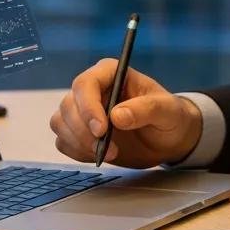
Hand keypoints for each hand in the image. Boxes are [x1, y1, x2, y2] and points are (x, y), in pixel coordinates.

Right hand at [49, 60, 202, 167]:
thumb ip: (146, 109)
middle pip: (69, 105)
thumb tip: (118, 116)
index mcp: (110, 72)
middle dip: (83, 131)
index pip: (85, 84)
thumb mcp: (167, 110)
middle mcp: (92, 88)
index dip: (88, 106)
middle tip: (109, 150)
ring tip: (108, 154)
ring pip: (61, 122)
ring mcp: (83, 110)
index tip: (101, 130)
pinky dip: (76, 151)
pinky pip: (62, 140)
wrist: (167, 139)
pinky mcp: (79, 131)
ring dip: (78, 142)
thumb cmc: (169, 116)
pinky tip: (98, 156)